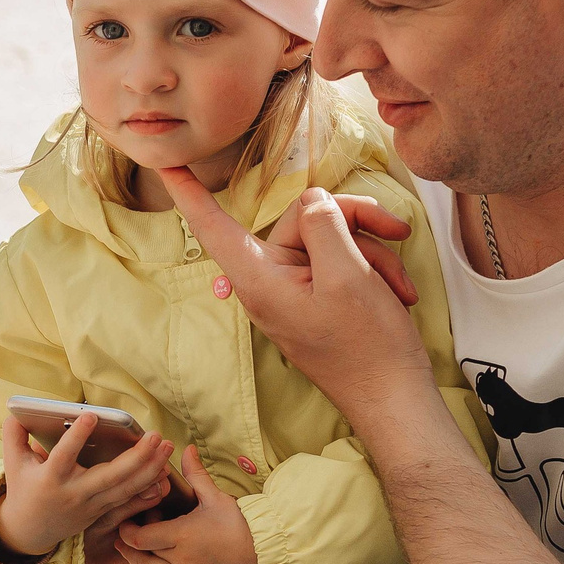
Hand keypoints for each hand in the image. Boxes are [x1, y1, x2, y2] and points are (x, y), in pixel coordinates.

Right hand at [0, 409, 173, 560]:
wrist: (30, 531)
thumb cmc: (23, 488)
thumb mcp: (13, 462)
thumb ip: (14, 435)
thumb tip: (17, 411)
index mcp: (51, 479)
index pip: (64, 457)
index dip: (77, 436)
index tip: (91, 415)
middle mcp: (75, 494)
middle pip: (109, 476)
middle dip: (136, 457)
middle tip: (154, 435)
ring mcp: (92, 505)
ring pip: (125, 489)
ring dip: (150, 469)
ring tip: (166, 446)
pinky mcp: (102, 513)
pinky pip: (129, 501)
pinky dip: (148, 489)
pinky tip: (165, 474)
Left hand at [116, 448, 259, 563]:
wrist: (264, 550)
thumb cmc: (240, 522)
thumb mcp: (215, 496)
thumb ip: (195, 474)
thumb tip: (187, 448)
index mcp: (182, 534)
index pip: (140, 537)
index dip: (129, 530)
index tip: (127, 522)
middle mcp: (181, 560)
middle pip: (141, 555)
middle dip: (130, 544)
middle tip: (125, 535)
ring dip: (135, 563)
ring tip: (127, 553)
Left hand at [159, 169, 434, 422]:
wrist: (394, 399)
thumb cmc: (368, 346)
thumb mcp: (347, 275)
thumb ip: (322, 225)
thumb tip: (312, 201)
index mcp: (260, 278)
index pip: (213, 227)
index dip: (189, 193)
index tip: (165, 164)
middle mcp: (268, 282)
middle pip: (302, 219)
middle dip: (355, 222)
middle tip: (397, 231)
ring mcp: (293, 290)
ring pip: (330, 238)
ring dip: (371, 253)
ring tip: (398, 284)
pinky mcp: (316, 297)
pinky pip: (339, 261)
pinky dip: (371, 270)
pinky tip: (397, 291)